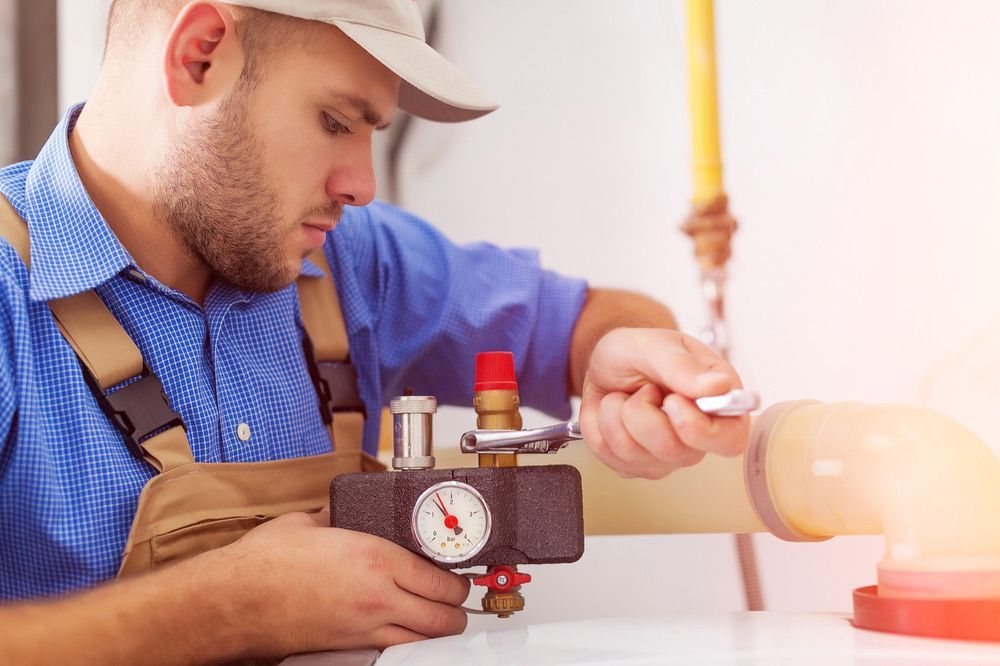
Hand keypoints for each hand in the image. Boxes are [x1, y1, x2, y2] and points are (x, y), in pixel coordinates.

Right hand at [222, 510, 470, 655]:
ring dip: (438, 629)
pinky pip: (394, 650)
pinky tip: (406, 632)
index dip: (458, 579)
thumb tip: (342, 509)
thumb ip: (336, 516)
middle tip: (457, 597)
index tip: (459, 572)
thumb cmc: (265, 562)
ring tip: (440, 617)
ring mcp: (364, 628)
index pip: (439, 578)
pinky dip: (409, 643)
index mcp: (375, 559)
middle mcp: (377, 597)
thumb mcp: (309, 523)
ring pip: (423, 640)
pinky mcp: (347, 648)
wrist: (234, 601)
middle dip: (457, 608)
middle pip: (443, 616)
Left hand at [579, 328, 748, 479]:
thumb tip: (720, 387)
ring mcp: (665, 457)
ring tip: (625, 395)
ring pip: (632, 453)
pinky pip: (608, 456)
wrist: (608, 363)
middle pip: (672, 450)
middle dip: (642, 412)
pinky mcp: (634, 466)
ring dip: (615, 414)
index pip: (730, 440)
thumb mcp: (655, 345)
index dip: (699, 429)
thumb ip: (684, 366)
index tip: (673, 401)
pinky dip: (598, 425)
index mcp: (717, 404)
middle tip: (643, 387)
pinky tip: (612, 410)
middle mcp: (696, 438)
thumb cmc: (640, 352)